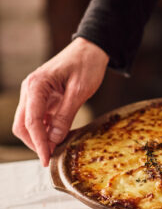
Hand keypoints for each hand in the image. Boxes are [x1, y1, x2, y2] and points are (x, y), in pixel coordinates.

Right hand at [12, 37, 108, 166]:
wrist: (91, 48)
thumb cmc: (87, 64)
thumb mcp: (79, 91)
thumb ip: (65, 115)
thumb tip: (54, 140)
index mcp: (36, 85)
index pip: (31, 121)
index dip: (38, 143)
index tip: (46, 160)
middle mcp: (30, 89)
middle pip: (22, 125)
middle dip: (35, 143)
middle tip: (52, 157)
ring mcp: (34, 93)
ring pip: (28, 123)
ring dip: (40, 137)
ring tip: (58, 148)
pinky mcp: (43, 97)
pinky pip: (39, 118)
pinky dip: (47, 129)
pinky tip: (60, 136)